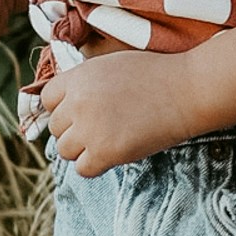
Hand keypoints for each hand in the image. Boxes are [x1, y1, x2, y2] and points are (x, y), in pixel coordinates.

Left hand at [37, 50, 195, 175]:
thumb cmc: (157, 75)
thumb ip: (85, 83)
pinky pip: (82, 169)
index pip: (47, 99)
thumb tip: (66, 105)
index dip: (64, 107)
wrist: (187, 90)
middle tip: (101, 127)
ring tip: (108, 140)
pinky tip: (113, 154)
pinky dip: (95, 165)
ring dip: (83, 149)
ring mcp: (90, 129)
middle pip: (56, 127)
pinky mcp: (106, 152)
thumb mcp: (112, 65)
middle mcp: (78, 102)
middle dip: (75, 129)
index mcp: (79, 77)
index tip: (81, 111)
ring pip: (65, 150)